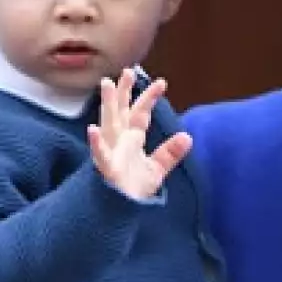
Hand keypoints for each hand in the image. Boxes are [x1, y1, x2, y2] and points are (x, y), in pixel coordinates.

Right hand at [88, 72, 192, 201]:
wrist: (120, 211)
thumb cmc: (133, 189)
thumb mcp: (156, 170)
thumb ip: (170, 153)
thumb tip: (188, 136)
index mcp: (131, 140)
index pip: (140, 113)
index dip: (149, 98)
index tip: (162, 83)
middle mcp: (119, 141)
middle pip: (121, 111)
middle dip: (124, 92)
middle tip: (128, 71)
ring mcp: (111, 152)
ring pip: (108, 124)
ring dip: (108, 105)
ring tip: (107, 85)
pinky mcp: (106, 168)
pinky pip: (99, 155)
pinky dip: (96, 143)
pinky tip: (93, 130)